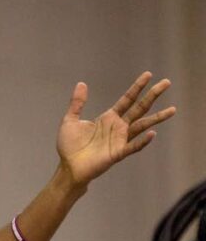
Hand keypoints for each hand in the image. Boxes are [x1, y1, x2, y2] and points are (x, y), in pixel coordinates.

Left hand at [56, 72, 175, 186]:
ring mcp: (119, 140)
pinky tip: (152, 134)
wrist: (68, 167)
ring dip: (157, 118)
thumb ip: (77, 103)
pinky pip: (133, 146)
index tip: (148, 74)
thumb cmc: (69, 146)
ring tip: (173, 109)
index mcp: (109, 118)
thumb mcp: (71, 120)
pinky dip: (142, 141)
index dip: (137, 87)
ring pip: (142, 126)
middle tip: (167, 82)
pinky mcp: (117, 153)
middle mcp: (118, 127)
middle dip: (153, 95)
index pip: (127, 99)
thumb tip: (82, 83)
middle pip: (139, 108)